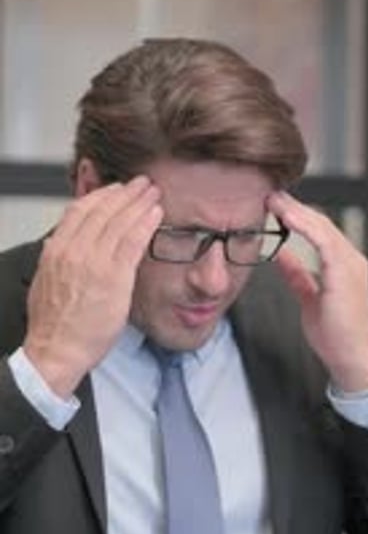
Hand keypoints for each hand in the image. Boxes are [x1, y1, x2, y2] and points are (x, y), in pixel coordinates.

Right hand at [24, 176, 162, 397]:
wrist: (57, 349)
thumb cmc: (54, 324)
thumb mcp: (45, 281)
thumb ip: (55, 259)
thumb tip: (58, 243)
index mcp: (57, 250)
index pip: (80, 210)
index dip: (101, 196)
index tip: (116, 190)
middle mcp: (74, 251)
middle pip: (103, 210)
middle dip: (126, 193)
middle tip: (142, 184)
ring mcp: (95, 262)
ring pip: (120, 222)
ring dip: (140, 203)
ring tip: (153, 193)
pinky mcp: (115, 277)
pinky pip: (133, 241)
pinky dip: (146, 223)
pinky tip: (156, 214)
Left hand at [267, 191, 367, 391]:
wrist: (350, 358)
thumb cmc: (335, 334)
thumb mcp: (308, 297)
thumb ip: (297, 274)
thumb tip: (280, 256)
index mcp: (343, 265)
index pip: (319, 231)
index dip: (297, 216)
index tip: (275, 206)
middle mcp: (351, 260)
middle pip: (321, 223)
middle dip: (294, 207)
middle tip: (270, 194)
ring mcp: (351, 265)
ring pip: (322, 227)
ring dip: (297, 212)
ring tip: (275, 200)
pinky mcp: (346, 273)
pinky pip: (324, 241)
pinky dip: (305, 226)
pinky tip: (287, 217)